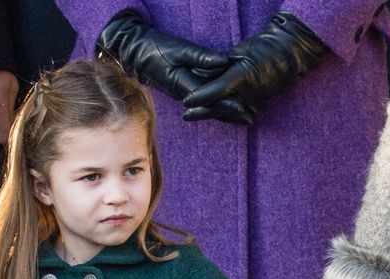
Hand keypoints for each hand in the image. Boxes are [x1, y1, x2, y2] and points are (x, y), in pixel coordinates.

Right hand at [98, 12, 250, 122]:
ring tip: (245, 115)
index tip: (245, 110)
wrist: (136, 54)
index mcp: (186, 86)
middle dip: (232, 113)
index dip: (229, 105)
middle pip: (213, 106)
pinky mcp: (184, 87)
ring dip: (227, 111)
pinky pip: (204, 98)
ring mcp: (185, 92)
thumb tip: (224, 62)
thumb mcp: (179, 50)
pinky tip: (228, 102)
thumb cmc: (156, 49)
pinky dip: (217, 102)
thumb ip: (202, 57)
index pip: (211, 99)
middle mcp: (187, 94)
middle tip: (252, 118)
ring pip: (210, 104)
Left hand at [183, 14, 328, 125]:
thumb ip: (223, 64)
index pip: (216, 92)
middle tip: (185, 115)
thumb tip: (205, 72)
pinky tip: (216, 114)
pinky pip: (237, 111)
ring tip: (195, 116)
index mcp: (242, 79)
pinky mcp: (256, 102)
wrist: (291, 53)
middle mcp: (247, 94)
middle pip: (219, 107)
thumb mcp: (242, 52)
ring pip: (227, 112)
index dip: (200, 97)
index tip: (186, 102)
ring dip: (211, 115)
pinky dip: (225, 114)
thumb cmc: (266, 47)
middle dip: (202, 112)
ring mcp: (252, 100)